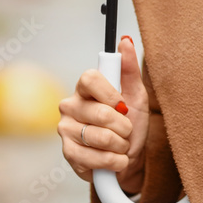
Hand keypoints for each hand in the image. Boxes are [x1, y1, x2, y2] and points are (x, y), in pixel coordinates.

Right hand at [58, 36, 149, 194]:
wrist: (130, 158)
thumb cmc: (131, 124)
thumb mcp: (136, 95)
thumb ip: (129, 69)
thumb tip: (125, 41)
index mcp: (85, 89)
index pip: (89, 78)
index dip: (110, 94)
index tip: (123, 105)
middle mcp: (70, 106)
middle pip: (100, 112)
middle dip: (123, 126)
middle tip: (126, 131)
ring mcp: (66, 130)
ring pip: (99, 137)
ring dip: (120, 145)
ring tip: (121, 145)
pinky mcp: (67, 154)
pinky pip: (94, 157)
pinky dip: (113, 161)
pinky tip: (115, 159)